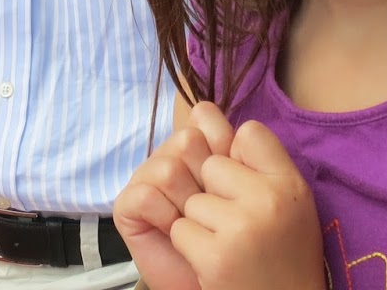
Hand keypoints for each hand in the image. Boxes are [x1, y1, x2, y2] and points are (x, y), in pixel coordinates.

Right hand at [115, 102, 235, 289]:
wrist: (227, 282)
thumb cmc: (242, 240)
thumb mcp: (257, 191)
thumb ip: (246, 154)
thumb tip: (234, 129)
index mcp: (202, 145)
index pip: (204, 114)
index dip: (224, 144)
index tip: (237, 181)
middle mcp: (173, 156)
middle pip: (187, 139)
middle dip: (208, 179)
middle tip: (217, 209)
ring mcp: (149, 178)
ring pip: (167, 168)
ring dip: (187, 204)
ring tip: (197, 224)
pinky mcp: (129, 206)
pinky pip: (145, 195)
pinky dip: (164, 217)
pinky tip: (174, 230)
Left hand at [172, 118, 322, 289]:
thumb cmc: (283, 254)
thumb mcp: (288, 202)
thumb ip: (257, 160)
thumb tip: (201, 109)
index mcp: (291, 184)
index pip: (250, 133)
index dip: (238, 157)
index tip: (247, 186)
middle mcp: (271, 200)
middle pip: (212, 165)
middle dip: (214, 194)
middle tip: (238, 227)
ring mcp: (242, 227)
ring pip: (192, 199)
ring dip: (200, 224)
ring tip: (229, 248)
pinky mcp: (216, 256)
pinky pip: (180, 229)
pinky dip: (189, 247)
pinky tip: (214, 263)